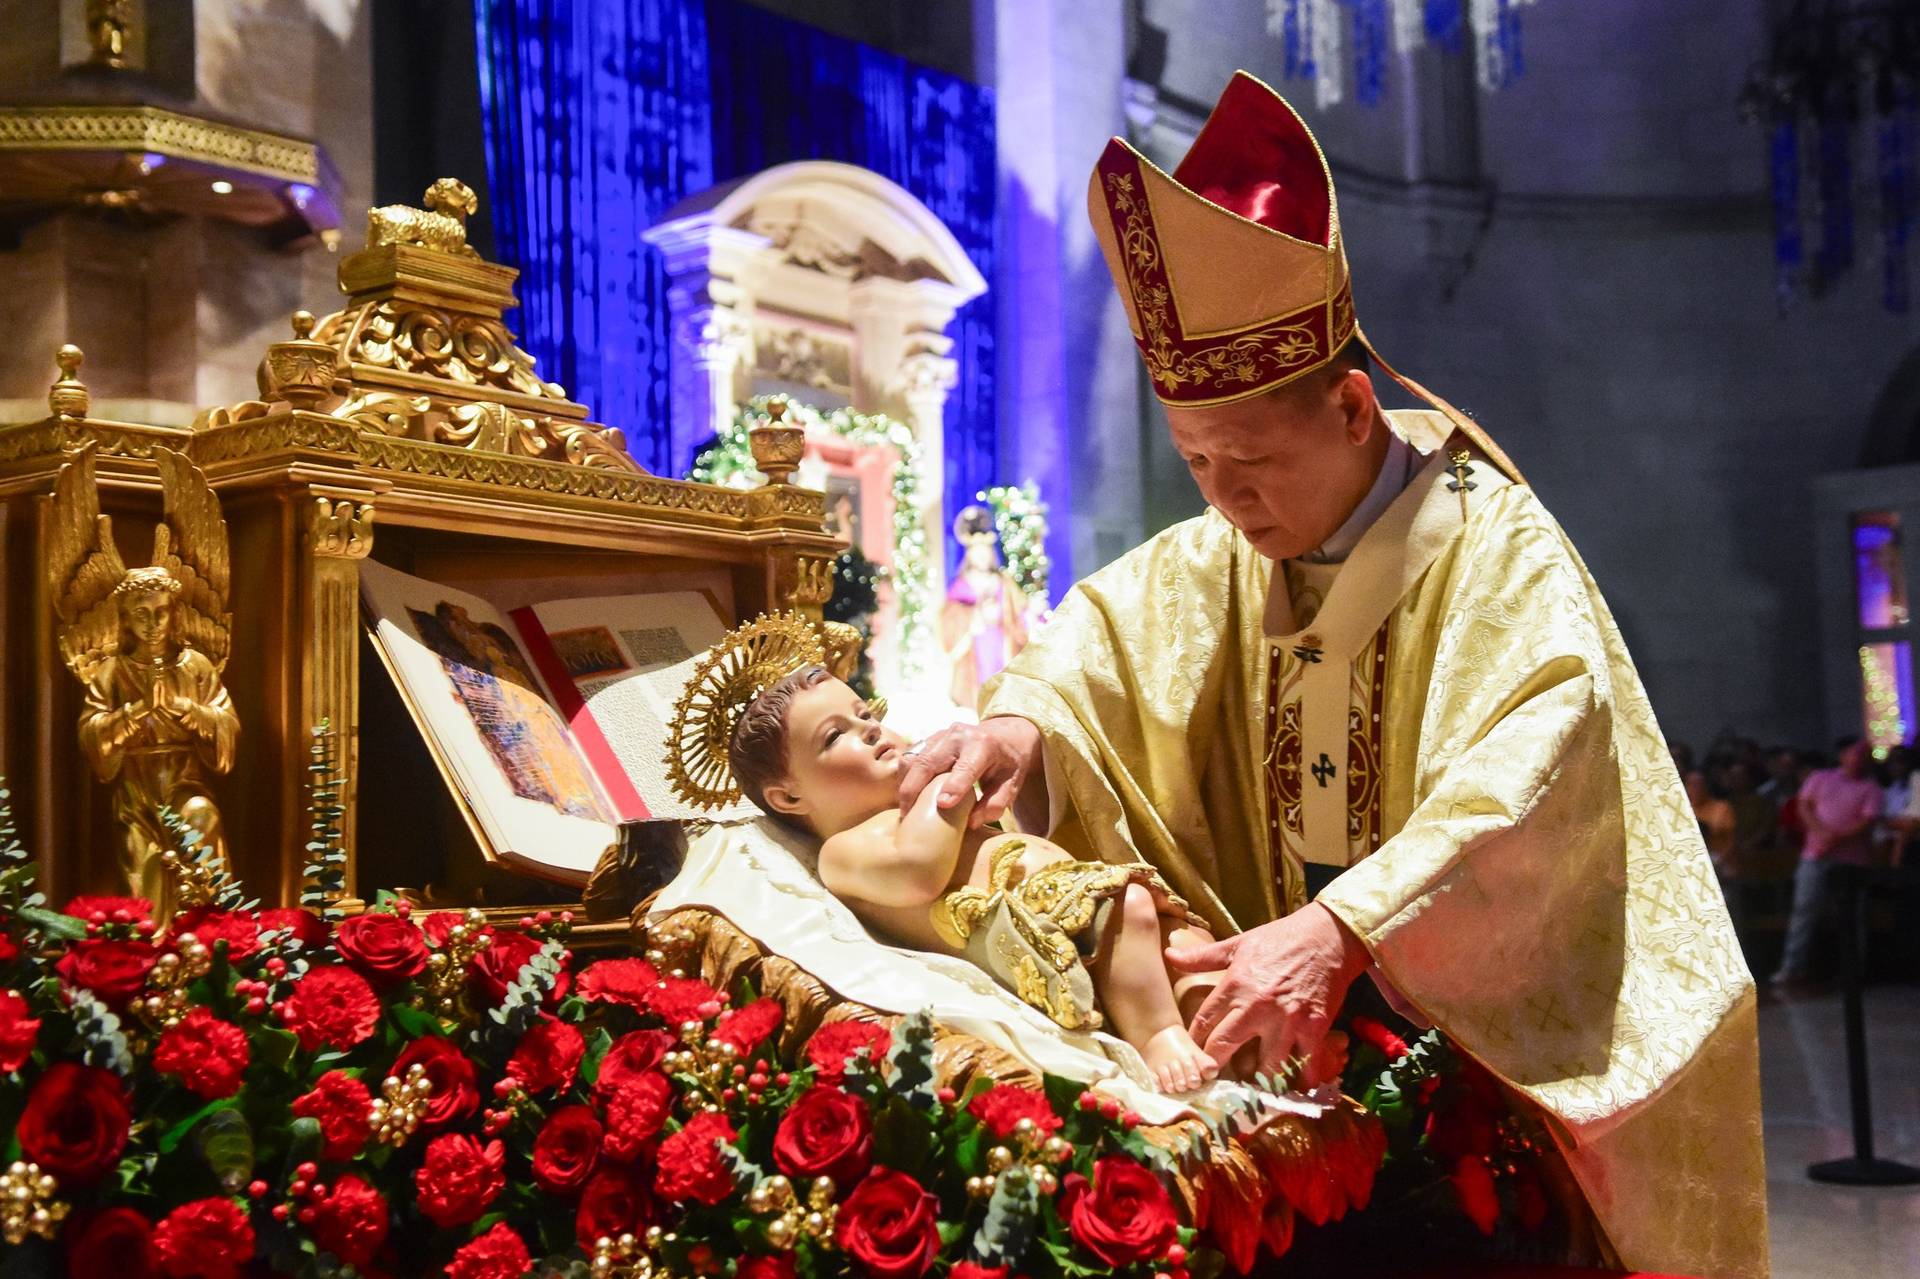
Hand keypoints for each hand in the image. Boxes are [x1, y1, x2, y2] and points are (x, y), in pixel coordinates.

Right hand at [897, 716, 1041, 829]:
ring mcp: (942, 735)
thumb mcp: (1012, 784)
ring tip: (905, 809)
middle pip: (928, 762)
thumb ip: (996, 804)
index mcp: (983, 745)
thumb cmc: (1008, 763)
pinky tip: (909, 796)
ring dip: (906, 785)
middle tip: (908, 817)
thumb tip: (971, 823)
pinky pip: (912, 757)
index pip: (965, 768)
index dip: (953, 786)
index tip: (942, 805)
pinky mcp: (931, 738)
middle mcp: (959, 736)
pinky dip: (907, 777)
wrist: (1006, 734)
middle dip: (913, 790)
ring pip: (914, 759)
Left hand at [1164, 902, 1369, 1084]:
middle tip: (1211, 1080)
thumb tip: (1169, 955)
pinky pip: (1304, 1067)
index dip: (1193, 1042)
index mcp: (1235, 985)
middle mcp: (1257, 1007)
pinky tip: (1291, 1089)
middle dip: (1213, 1067)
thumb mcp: (1238, 944)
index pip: (1203, 1022)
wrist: (1328, 936)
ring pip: (1264, 1067)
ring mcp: (1287, 1021)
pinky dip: (1298, 1082)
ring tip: (1248, 1091)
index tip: (1191, 1055)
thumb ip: (1202, 957)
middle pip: (1223, 1048)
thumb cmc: (1281, 939)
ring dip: (1256, 1081)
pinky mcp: (1314, 1030)